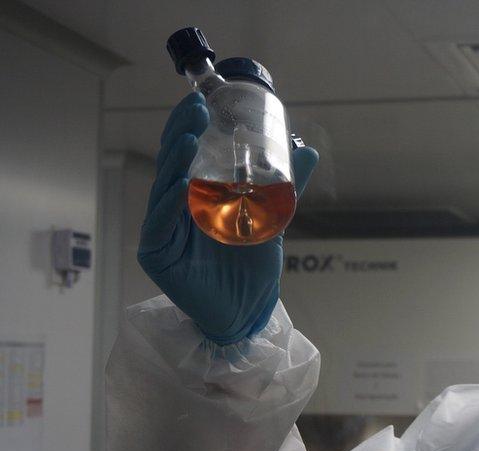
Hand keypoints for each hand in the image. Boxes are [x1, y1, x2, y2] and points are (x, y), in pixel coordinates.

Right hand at [138, 92, 317, 344]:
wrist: (248, 309)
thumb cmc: (254, 265)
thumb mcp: (273, 218)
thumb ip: (286, 187)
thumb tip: (308, 151)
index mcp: (196, 194)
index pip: (188, 152)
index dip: (191, 125)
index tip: (205, 100)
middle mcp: (175, 207)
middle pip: (172, 162)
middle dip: (181, 132)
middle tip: (197, 107)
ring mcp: (163, 229)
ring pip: (163, 187)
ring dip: (174, 160)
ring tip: (188, 137)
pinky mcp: (157, 254)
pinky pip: (159, 224)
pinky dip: (168, 203)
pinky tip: (178, 183)